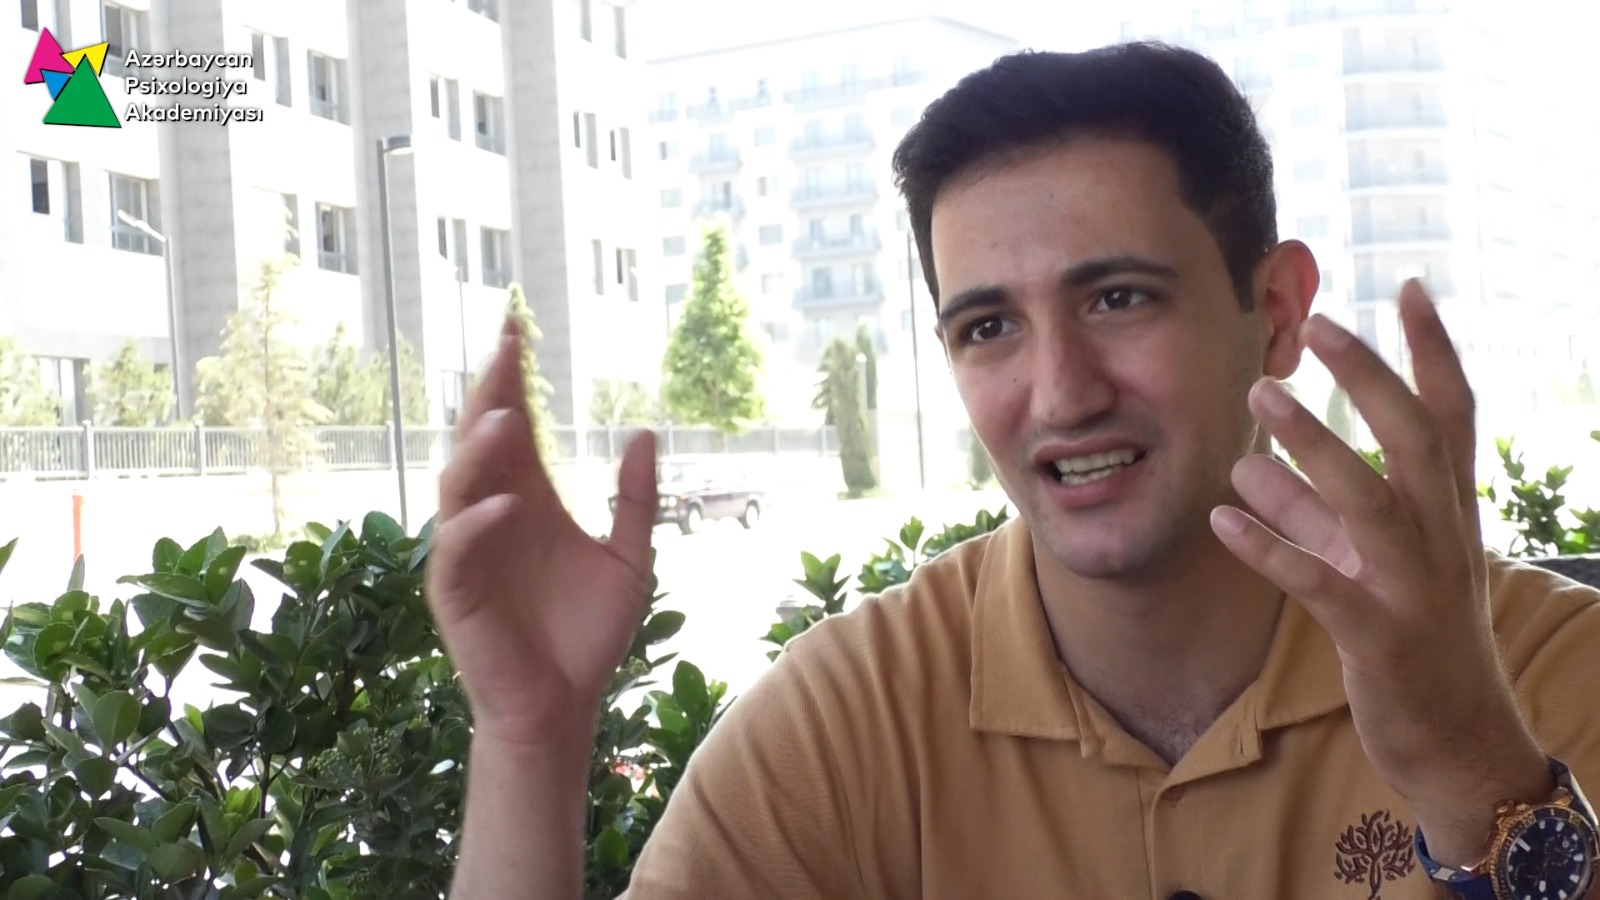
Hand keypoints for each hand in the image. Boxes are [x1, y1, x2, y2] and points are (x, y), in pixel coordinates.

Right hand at [426, 316, 658, 751]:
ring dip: (479, 451)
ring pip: (458, 485)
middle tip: (505, 349)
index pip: (514, 425)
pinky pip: (458, 549)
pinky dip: (477, 523)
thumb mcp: (630, 559)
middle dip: (489, 393)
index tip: (517, 329)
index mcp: (527, 498)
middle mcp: (492, 513)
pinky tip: (507, 502)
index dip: (512, 379)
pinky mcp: (456, 593)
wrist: (566, 704)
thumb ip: (637, 499)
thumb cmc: (588, 634)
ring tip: (508, 418)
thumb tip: (646, 432)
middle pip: (479, 440)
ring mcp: (469, 550)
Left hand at [1210, 280, 1550, 861]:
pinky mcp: (1380, 638)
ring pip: (1370, 502)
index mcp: (1448, 513)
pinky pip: (1320, 585)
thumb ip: (1313, 511)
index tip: (1408, 286)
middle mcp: (1442, 539)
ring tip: (1255, 395)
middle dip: (1370, 376)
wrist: (1460, 745)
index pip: (1453, 414)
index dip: (1434, 350)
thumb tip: (1249, 463)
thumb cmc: (1413, 640)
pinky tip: (1220, 521)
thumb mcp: (1368, 563)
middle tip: (1318, 323)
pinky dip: (1271, 549)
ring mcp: (1415, 588)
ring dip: (1313, 445)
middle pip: (1416, 438)